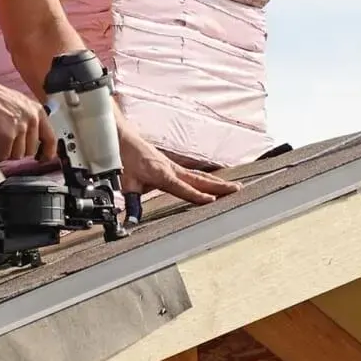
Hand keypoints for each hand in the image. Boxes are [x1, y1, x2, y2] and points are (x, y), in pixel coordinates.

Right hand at [0, 79, 56, 161]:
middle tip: (6, 145)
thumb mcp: (19, 103)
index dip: (48, 152)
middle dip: (17, 150)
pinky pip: (3, 155)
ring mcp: (19, 127)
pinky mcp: (6, 135)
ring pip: (17, 155)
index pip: (50, 138)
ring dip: (6, 153)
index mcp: (36, 111)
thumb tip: (30, 135)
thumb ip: (27, 118)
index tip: (43, 158)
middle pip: (31, 150)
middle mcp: (31, 119)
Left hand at [120, 129, 240, 205]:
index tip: (212, 201)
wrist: (122, 138)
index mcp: (161, 174)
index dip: (197, 196)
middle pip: (199, 180)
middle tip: (237, 190)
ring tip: (235, 187)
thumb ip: (132, 204)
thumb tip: (131, 222)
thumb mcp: (126, 184)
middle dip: (219, 186)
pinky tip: (215, 182)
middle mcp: (171, 169)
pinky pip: (194, 174)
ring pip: (199, 176)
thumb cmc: (124, 159)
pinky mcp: (173, 166)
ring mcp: (174, 166)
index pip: (182, 187)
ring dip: (217, 182)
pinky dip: (207, 178)